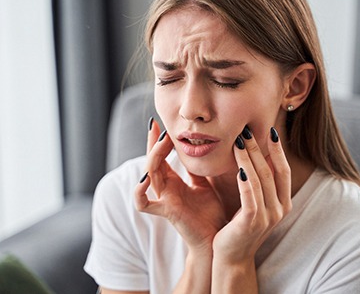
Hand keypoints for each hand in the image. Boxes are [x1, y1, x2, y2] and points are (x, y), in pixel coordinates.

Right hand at [134, 119, 226, 251]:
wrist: (216, 239)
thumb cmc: (210, 213)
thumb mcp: (205, 184)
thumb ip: (198, 169)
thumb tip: (201, 147)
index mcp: (174, 182)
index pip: (161, 156)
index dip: (158, 140)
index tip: (159, 122)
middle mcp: (165, 189)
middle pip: (152, 161)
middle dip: (153, 143)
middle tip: (158, 126)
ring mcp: (164, 200)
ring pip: (149, 174)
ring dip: (153, 157)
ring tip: (162, 142)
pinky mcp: (166, 211)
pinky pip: (143, 203)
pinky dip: (139, 191)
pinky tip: (146, 178)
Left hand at [212, 126, 291, 263]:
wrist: (232, 257)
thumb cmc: (240, 227)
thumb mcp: (255, 204)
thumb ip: (259, 184)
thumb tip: (253, 156)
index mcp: (283, 203)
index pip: (284, 170)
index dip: (278, 150)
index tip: (271, 131)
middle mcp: (280, 209)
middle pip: (271, 171)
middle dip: (259, 149)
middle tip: (248, 130)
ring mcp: (268, 216)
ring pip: (260, 179)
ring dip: (249, 158)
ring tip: (239, 141)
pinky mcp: (252, 222)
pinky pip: (250, 195)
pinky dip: (245, 179)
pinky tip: (238, 167)